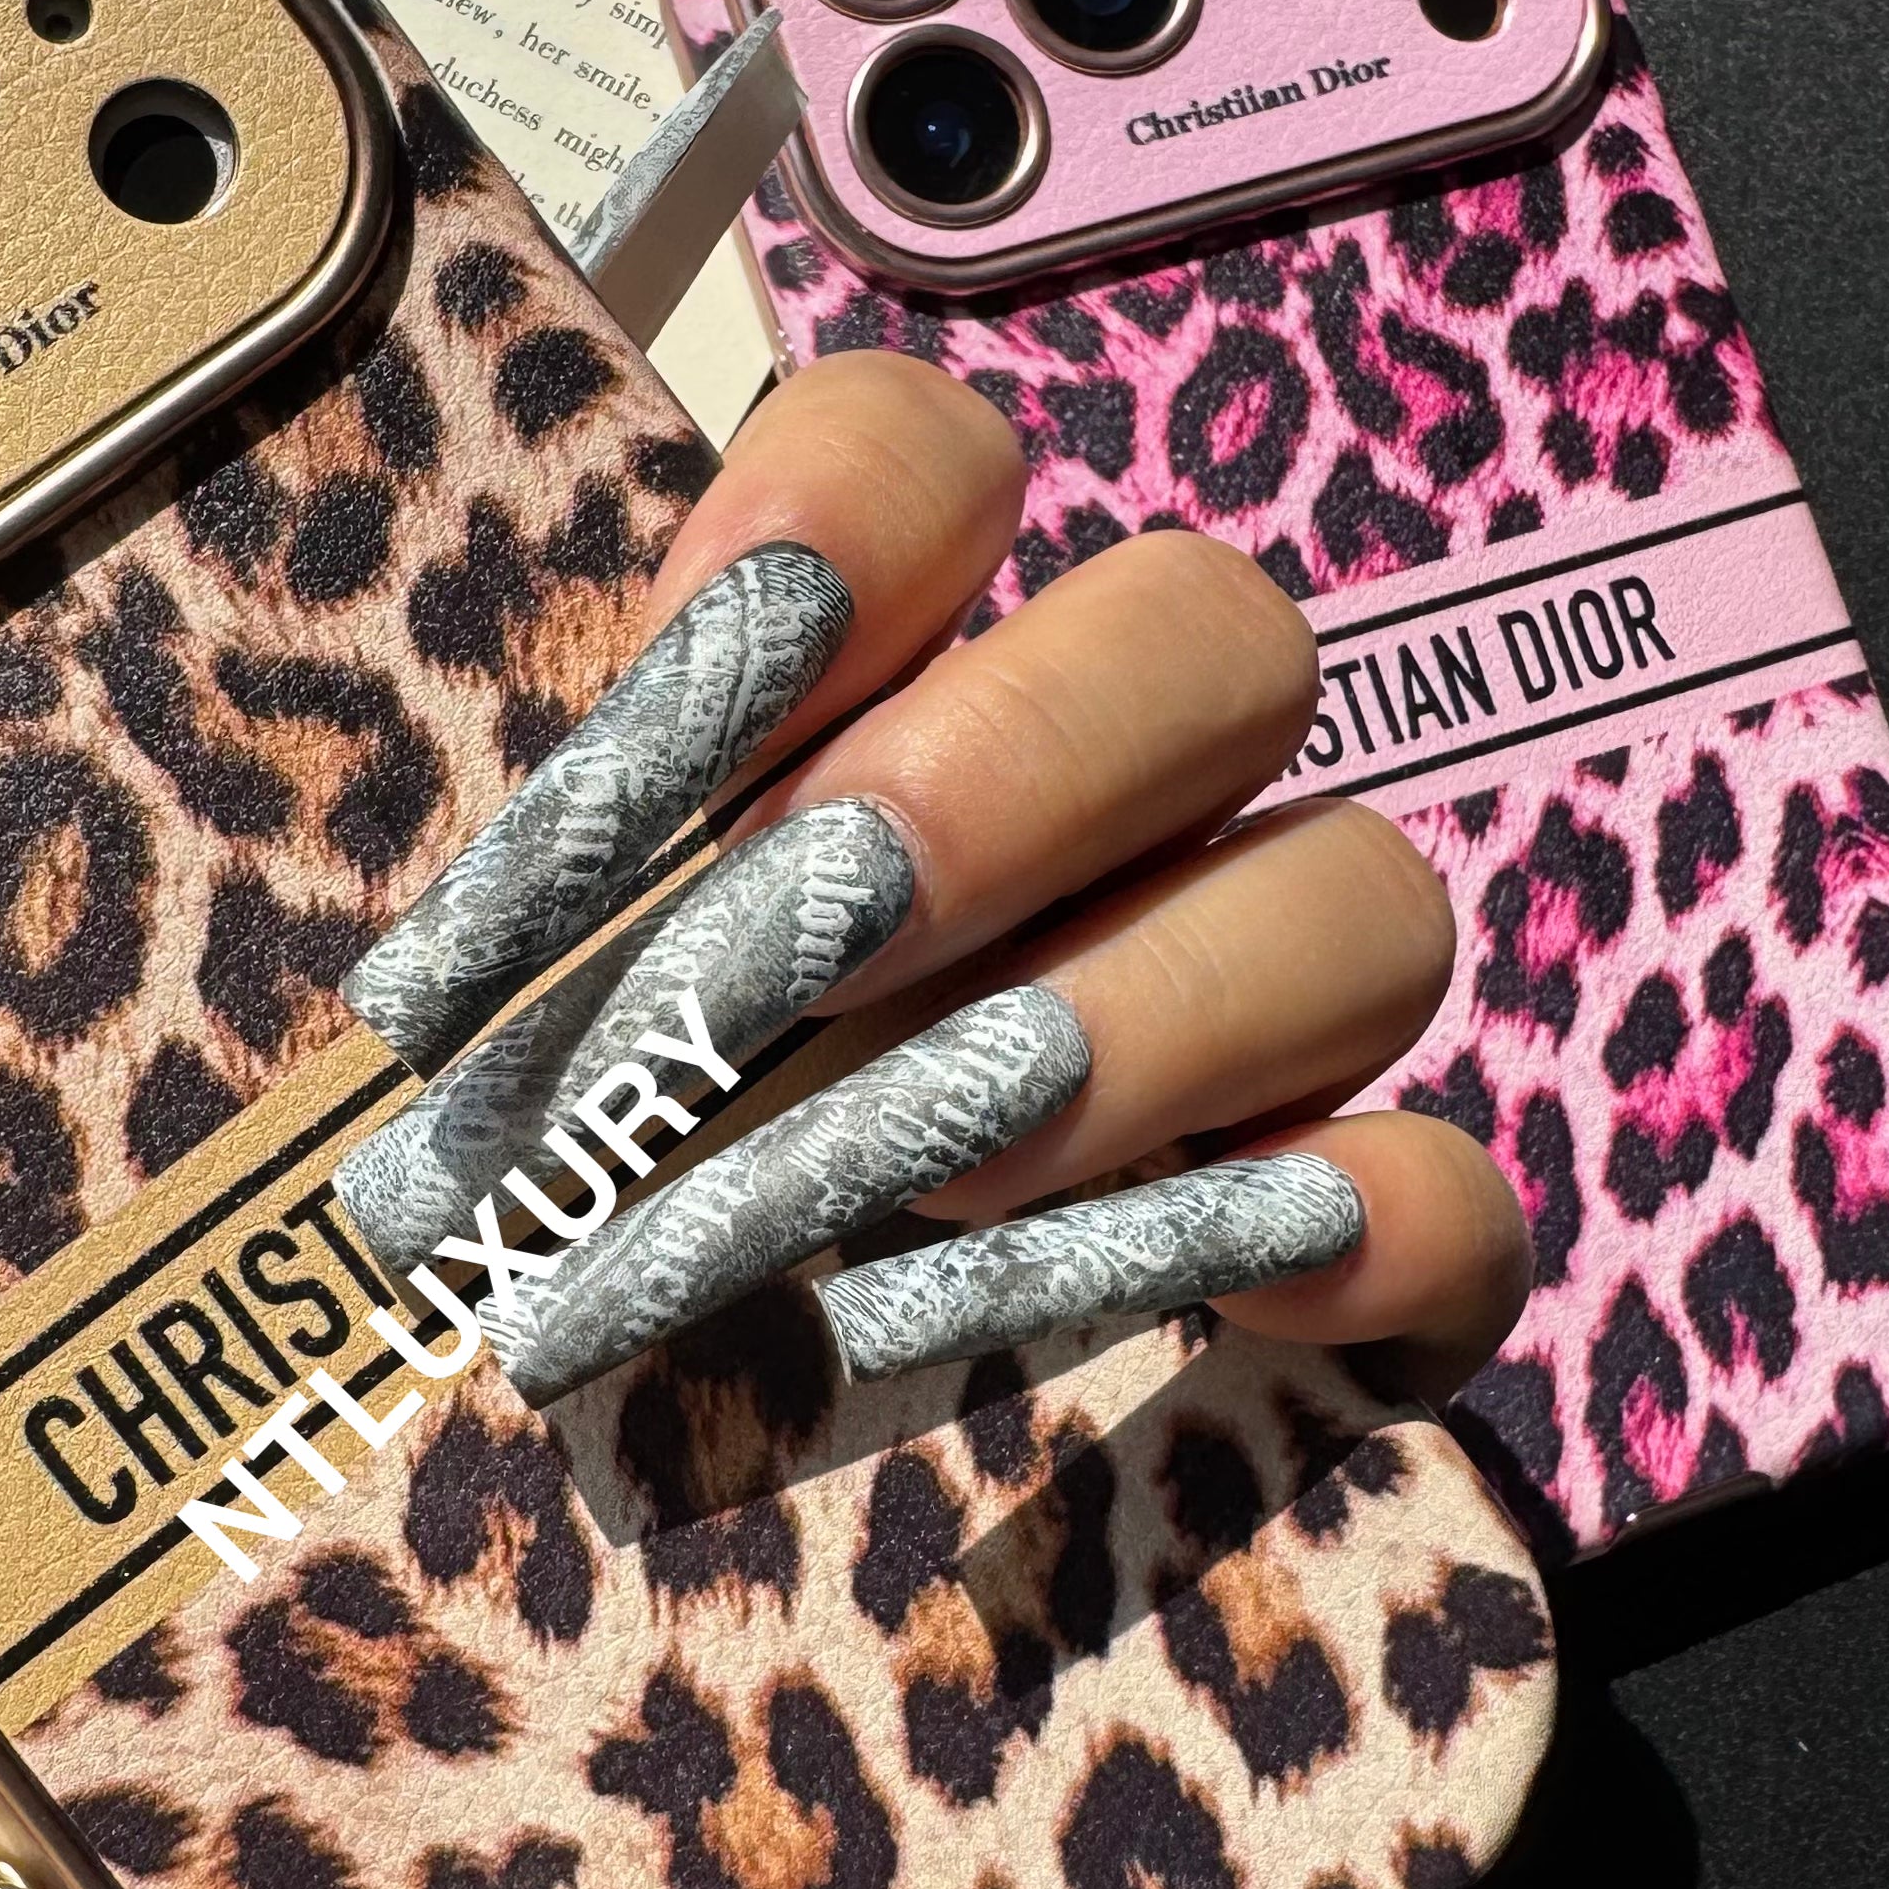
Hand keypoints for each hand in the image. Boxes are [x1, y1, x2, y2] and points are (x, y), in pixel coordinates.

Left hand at [335, 350, 1531, 1407]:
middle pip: (1212, 634)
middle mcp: (1122, 814)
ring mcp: (1261, 1020)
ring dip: (1127, 1028)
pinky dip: (1339, 1235)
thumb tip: (441, 1008)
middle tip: (766, 975)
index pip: (943, 463)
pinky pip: (1448, 1202)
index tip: (686, 692)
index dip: (838, 526)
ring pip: (1362, 902)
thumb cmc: (580, 1189)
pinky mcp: (1347, 1246)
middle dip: (994, 791)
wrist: (700, 1425)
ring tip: (907, 1175)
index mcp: (902, 697)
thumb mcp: (522, 1035)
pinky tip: (1192, 1292)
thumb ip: (538, 953)